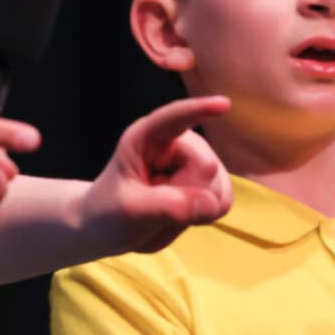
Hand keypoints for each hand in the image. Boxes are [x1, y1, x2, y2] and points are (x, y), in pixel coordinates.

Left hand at [80, 95, 232, 254]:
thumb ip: (165, 205)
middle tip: (154, 206)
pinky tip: (181, 215)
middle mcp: (177, 143)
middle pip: (205, 167)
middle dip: (187, 194)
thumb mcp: (128, 209)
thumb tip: (210, 204)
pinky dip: (206, 215)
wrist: (111, 230)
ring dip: (194, 208)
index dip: (198, 111)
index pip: (174, 119)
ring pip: (218, 186)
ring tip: (163, 210)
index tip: (223, 104)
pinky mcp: (210, 183)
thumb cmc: (109, 211)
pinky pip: (224, 200)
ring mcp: (197, 162)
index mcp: (147, 137)